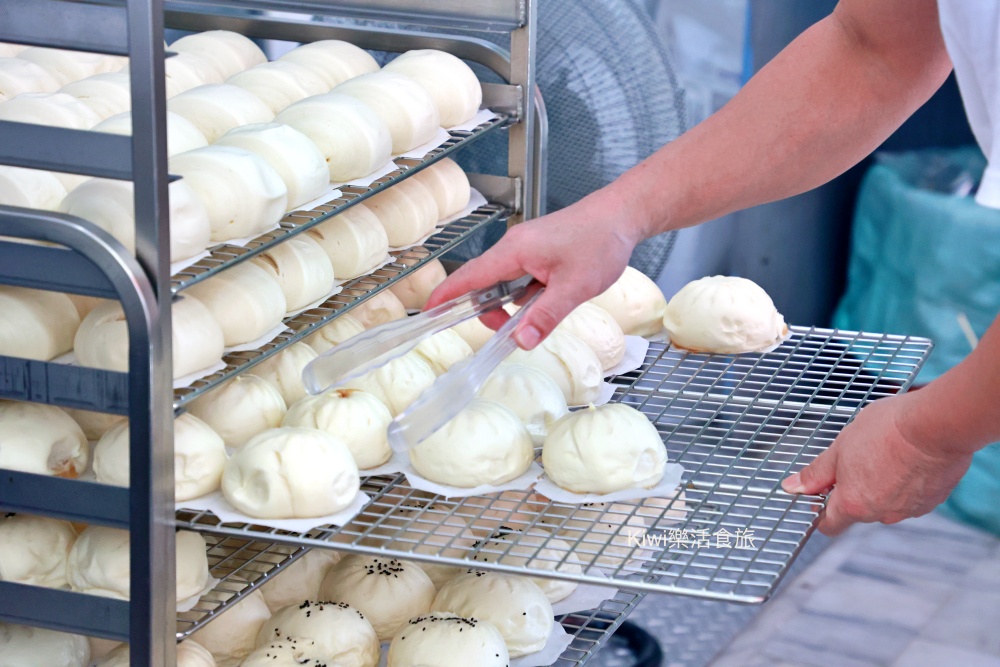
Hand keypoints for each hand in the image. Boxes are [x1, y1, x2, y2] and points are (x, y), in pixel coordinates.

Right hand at [425, 187, 644, 348]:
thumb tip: (520, 341)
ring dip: (510, 304)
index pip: (468, 276)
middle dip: (488, 311)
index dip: (446, 296)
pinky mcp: (538, 251)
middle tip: (510, 332)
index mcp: (514, 251)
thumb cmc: (600, 241)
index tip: (428, 313)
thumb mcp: (574, 287)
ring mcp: (526, 248)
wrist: (622, 215)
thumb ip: (545, 316)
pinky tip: (546, 300)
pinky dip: (524, 295)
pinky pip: (519, 277)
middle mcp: (514, 246)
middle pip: (482, 283)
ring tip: (535, 316)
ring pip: (503, 282)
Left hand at [781, 392, 972, 535]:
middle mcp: (882, 514)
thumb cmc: (887, 431)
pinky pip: (911, 496)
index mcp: (854, 504)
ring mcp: (910, 510)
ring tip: (884, 453)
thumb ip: (816, 472)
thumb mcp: (840, 447)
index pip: (830, 524)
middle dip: (854, 489)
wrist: (935, 424)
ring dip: (881, 485)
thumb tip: (791, 487)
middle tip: (856, 458)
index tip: (820, 495)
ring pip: (886, 502)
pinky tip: (906, 459)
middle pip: (859, 510)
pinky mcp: (933, 500)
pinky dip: (906, 483)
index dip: (822, 511)